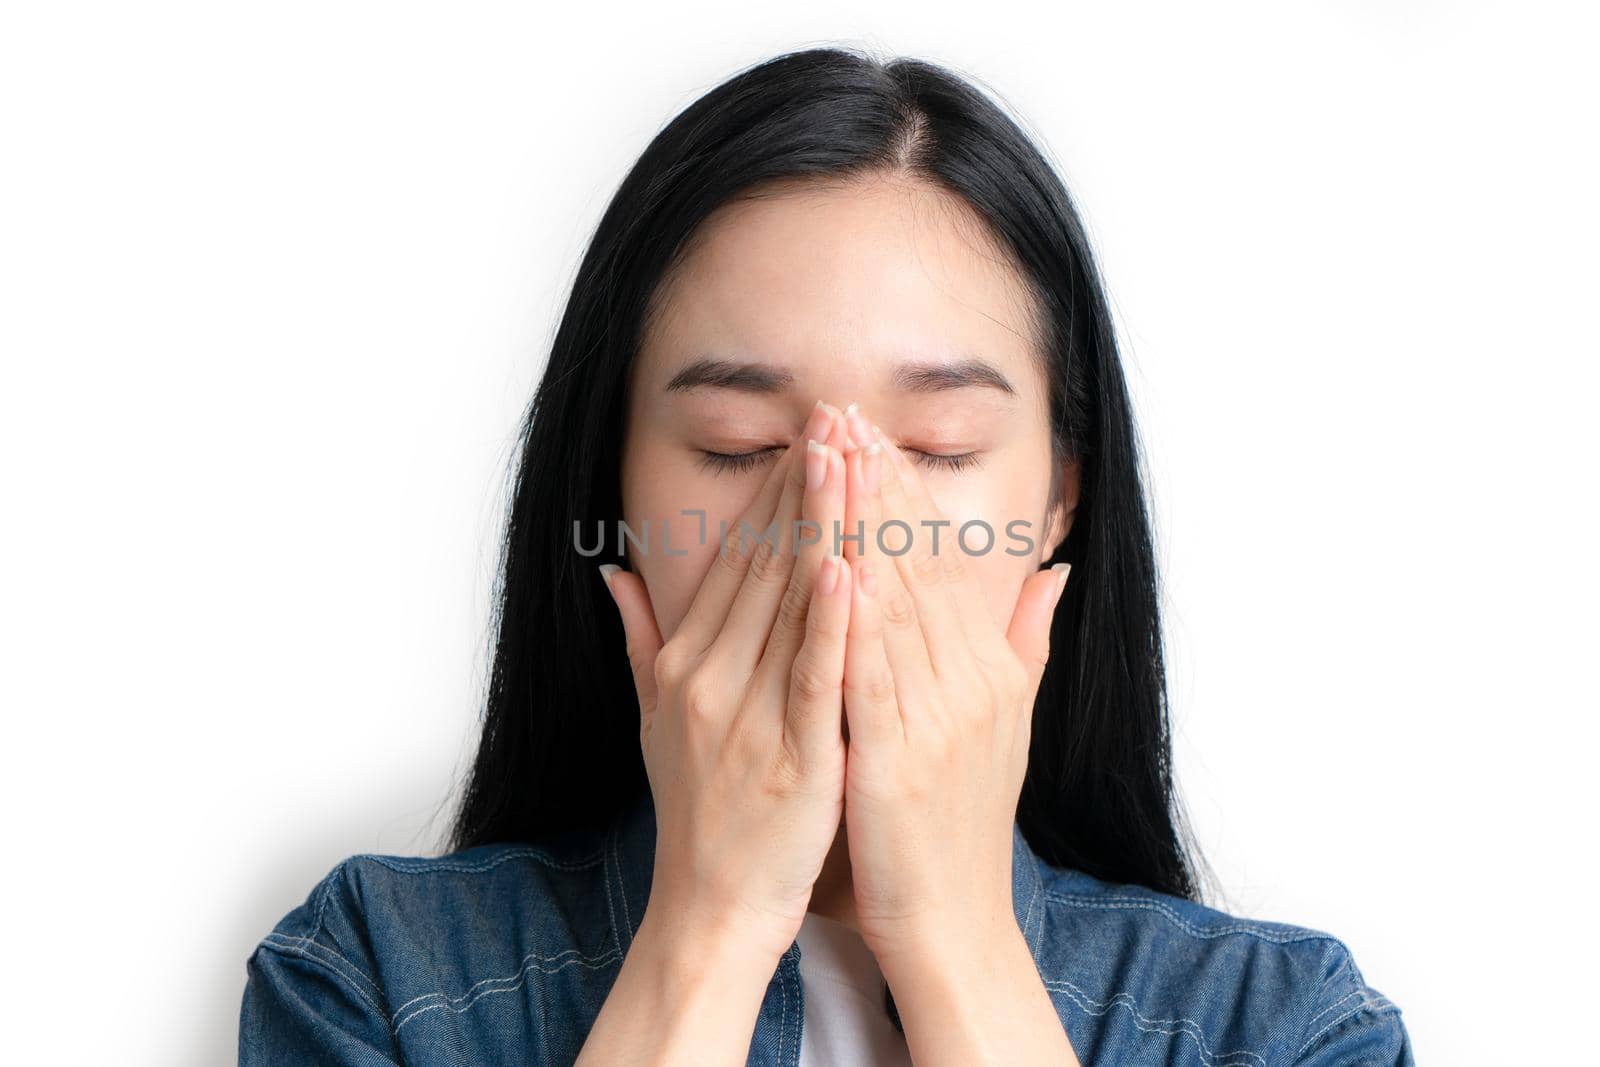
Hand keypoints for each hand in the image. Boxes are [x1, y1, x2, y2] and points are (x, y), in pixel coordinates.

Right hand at [602, 401, 854, 963]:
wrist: (709, 908)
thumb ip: (638, 639)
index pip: (733, 561)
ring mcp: (747, 715)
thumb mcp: (653, 721)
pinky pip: (813, 674)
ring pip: (790, 604)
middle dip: (801, 487)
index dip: (771, 495)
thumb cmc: (697, 814)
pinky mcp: (791, 755)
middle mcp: (709, 679)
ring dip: (821, 526)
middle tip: (833, 417)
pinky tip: (851, 564)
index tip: (805, 438)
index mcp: (684, 665)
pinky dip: (832, 618)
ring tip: (847, 457)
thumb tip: (613, 572)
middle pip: (762, 565)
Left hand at [835, 404, 1070, 962]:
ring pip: (897, 605)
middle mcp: (972, 683)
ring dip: (861, 528)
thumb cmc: (960, 819)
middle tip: (843, 415)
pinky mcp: (899, 760)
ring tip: (832, 461)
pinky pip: (873, 677)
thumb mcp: (1004, 722)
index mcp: (988, 668)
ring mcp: (938, 720)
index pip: (943, 561)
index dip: (904, 492)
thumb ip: (1023, 640)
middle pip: (920, 566)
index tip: (870, 431)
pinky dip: (856, 620)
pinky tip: (834, 566)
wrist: (953, 917)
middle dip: (878, 486)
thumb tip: (1052, 569)